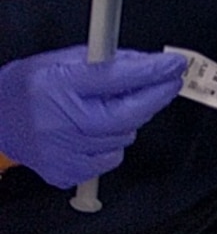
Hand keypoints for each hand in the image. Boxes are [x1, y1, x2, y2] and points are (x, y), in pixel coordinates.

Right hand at [0, 45, 184, 185]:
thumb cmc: (26, 88)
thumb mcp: (57, 62)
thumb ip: (101, 62)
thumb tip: (144, 63)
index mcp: (56, 85)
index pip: (114, 77)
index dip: (150, 71)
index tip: (173, 64)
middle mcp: (59, 120)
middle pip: (126, 114)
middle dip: (155, 97)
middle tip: (168, 83)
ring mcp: (62, 150)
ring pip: (123, 137)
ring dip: (129, 120)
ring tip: (109, 107)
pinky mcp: (66, 172)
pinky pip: (110, 158)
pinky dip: (111, 143)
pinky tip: (94, 131)